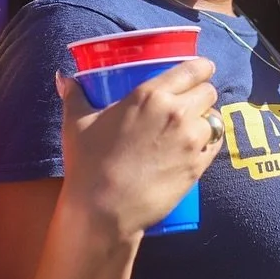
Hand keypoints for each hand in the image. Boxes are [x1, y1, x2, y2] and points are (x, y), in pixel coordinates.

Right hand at [57, 57, 221, 239]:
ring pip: (213, 119)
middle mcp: (176, 112)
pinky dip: (209, 143)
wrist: (103, 210)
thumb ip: (74, 96)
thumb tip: (63, 77)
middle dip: (202, 93)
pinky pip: (215, 145)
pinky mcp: (198, 166)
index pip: (194, 69)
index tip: (201, 70)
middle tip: (191, 101)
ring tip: (191, 128)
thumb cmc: (89, 163)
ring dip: (205, 120)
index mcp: (151, 94)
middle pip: (208, 92)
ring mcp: (190, 140)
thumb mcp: (77, 123)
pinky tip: (196, 147)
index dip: (201, 68)